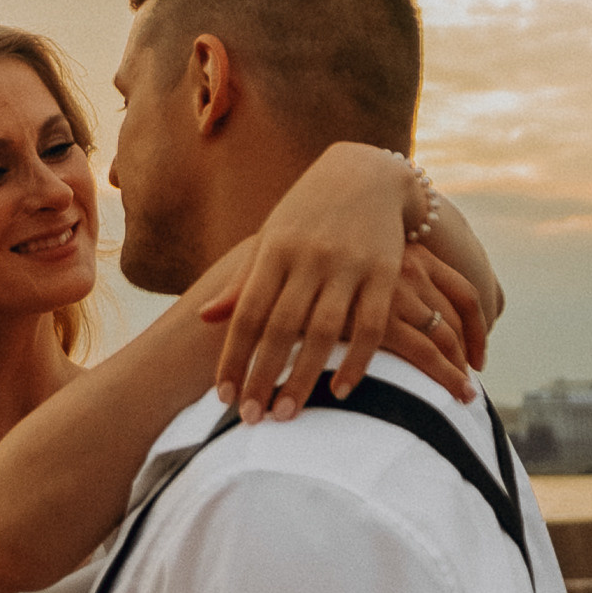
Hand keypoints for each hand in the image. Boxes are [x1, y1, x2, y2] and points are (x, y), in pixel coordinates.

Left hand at [202, 145, 482, 419]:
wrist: (368, 173)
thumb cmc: (309, 214)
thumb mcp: (272, 239)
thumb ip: (244, 281)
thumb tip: (205, 317)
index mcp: (274, 250)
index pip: (247, 313)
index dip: (234, 357)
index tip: (223, 397)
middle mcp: (309, 257)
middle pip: (281, 328)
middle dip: (263, 376)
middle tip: (251, 419)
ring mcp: (349, 264)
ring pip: (324, 331)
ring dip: (304, 378)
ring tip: (287, 414)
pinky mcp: (386, 270)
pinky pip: (372, 325)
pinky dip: (357, 361)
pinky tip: (341, 392)